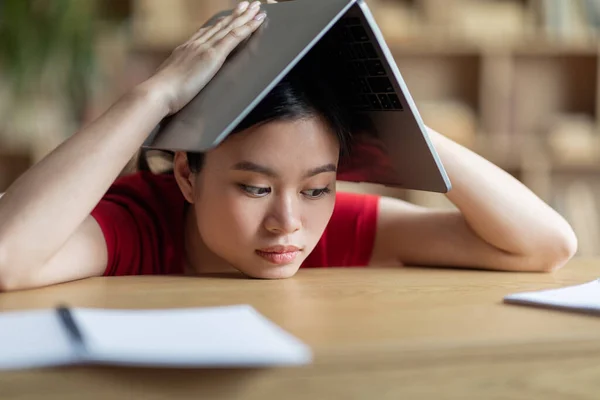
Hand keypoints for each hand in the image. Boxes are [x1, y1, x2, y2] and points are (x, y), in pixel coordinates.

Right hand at [142, 1, 266, 114]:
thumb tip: (176, 80)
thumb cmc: (161, 93)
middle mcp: (195, 44)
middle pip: (220, 26)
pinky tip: (256, 22)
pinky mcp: (213, 56)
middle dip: (235, 15)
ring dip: (245, 17)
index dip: (219, 23)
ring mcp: (204, 48)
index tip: (227, 16)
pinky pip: (234, 37)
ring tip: (256, 8)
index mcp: (185, 49)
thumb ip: (176, 76)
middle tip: (247, 5)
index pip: (205, 32)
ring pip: (229, 28)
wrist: (158, 92)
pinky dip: (247, 28)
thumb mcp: (170, 80)